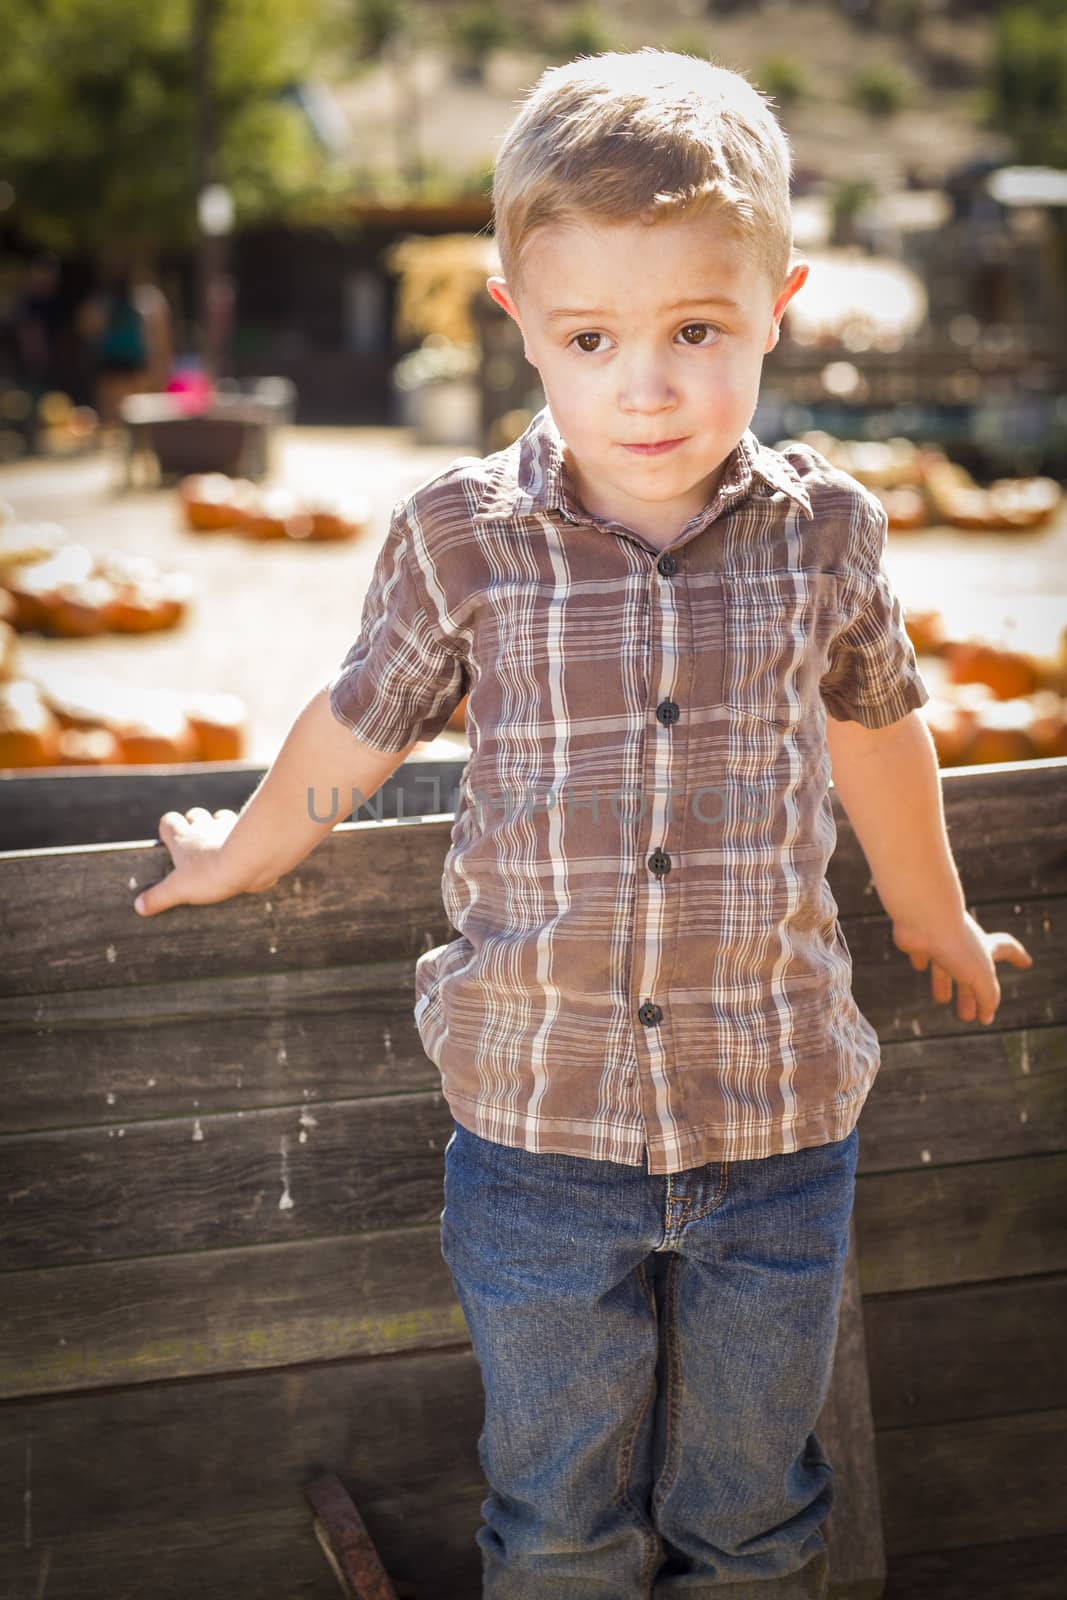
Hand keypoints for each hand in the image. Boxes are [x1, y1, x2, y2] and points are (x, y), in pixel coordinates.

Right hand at [132, 807, 243, 917]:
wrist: (248, 863)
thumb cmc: (209, 874)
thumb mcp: (177, 889)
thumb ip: (158, 897)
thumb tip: (139, 906)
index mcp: (183, 838)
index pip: (168, 821)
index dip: (169, 829)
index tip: (170, 841)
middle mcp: (204, 828)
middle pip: (195, 815)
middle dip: (195, 825)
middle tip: (196, 848)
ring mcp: (227, 828)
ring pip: (221, 817)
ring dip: (220, 828)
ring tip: (221, 847)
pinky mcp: (248, 835)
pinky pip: (245, 830)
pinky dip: (243, 838)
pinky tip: (244, 853)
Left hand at [891, 909, 1033, 1025]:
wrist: (923, 918)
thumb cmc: (955, 945)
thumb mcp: (980, 977)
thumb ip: (988, 998)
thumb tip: (986, 1017)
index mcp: (984, 947)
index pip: (1007, 950)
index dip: (1017, 957)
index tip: (1026, 962)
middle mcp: (963, 943)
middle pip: (969, 973)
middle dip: (970, 994)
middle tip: (966, 1016)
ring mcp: (939, 941)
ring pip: (944, 965)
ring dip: (943, 983)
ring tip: (941, 1000)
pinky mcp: (917, 940)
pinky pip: (921, 951)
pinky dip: (921, 960)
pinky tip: (920, 965)